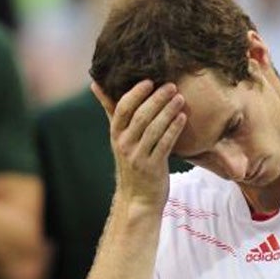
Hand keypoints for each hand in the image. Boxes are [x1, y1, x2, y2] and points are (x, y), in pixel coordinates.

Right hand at [91, 79, 185, 210]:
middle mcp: (124, 144)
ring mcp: (138, 156)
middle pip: (140, 116)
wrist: (138, 198)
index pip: (122, 109)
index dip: (135, 94)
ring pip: (154, 129)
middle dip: (156, 99)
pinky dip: (174, 129)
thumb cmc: (132, 162)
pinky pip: (164, 144)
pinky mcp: (153, 167)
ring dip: (168, 111)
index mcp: (116, 134)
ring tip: (180, 98)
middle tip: (171, 85)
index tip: (149, 80)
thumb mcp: (119, 137)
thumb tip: (96, 85)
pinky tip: (183, 118)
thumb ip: (112, 111)